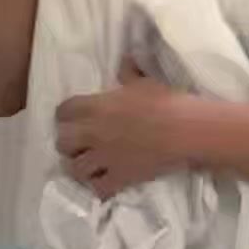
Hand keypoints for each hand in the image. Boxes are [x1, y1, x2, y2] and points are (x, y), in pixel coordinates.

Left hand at [56, 60, 188, 197]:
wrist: (187, 130)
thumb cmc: (166, 101)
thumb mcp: (145, 82)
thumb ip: (128, 73)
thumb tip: (124, 60)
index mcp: (96, 106)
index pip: (62, 111)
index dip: (66, 116)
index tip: (73, 119)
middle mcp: (92, 132)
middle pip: (62, 142)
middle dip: (69, 144)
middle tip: (80, 145)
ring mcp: (104, 157)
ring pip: (75, 169)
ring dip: (81, 168)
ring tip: (90, 167)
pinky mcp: (119, 177)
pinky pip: (98, 188)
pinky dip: (100, 188)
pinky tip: (107, 183)